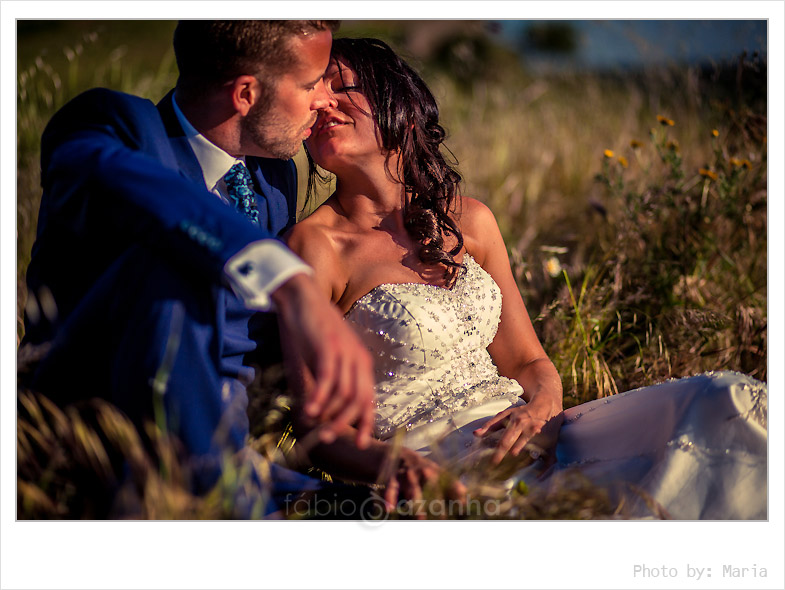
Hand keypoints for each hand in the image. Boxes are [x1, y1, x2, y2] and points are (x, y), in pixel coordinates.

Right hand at [272, 273, 374, 448]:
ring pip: (343, 393)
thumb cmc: (314, 332)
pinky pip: (327, 379)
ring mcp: (346, 352)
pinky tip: (309, 409)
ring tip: (313, 424)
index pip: (369, 399)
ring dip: (328, 413)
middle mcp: (359, 359)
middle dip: (344, 424)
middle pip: (358, 401)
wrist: (303, 299)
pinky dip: (318, 397)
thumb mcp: (328, 359)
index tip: (359, 443)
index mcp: (363, 363)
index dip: (366, 423)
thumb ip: (332, 381)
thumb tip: (327, 411)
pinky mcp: (329, 347)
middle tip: (326, 438)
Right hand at [382, 447, 465, 517]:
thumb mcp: (432, 473)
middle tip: (443, 519)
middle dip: (437, 503)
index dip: (456, 492)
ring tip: (421, 519)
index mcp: (435, 470)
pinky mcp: (391, 476)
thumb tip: (465, 500)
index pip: (448, 481)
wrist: (391, 453)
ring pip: (413, 489)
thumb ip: (448, 485)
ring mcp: (407, 473)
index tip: (462, 505)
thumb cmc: (417, 469)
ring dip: (417, 503)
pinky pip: (391, 488)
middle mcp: (422, 470)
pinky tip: (390, 509)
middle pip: (432, 487)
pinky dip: (390, 498)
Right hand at [473, 404, 562, 464]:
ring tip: (479, 450)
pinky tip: (477, 434)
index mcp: (532, 431)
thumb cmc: (549, 428)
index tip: (506, 464)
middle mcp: (521, 424)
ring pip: (499, 430)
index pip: (520, 445)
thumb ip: (547, 462)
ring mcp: (513, 418)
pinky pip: (495, 421)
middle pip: (507, 440)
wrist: (546, 404)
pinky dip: (486, 427)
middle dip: (499, 452)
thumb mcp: (552, 445)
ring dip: (489, 440)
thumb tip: (539, 479)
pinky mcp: (507, 414)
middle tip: (492, 464)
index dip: (513, 453)